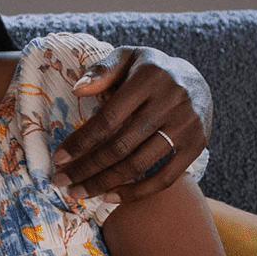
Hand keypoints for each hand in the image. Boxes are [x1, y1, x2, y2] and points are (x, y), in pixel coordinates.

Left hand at [51, 46, 208, 204]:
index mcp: (149, 79)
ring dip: (104, 183)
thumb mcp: (126, 58)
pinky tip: (109, 197)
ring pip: (139, 164)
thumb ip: (102, 71)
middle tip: (61, 181)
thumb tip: (77, 89)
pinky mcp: (198, 145)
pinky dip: (136, 192)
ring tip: (79, 192)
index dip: (81, 141)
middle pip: (121, 146)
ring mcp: (188, 125)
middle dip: (87, 168)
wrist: (196, 78)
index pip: (108, 118)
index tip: (58, 159)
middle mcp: (172, 102)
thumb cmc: (148, 70)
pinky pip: (165, 178)